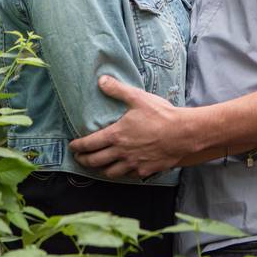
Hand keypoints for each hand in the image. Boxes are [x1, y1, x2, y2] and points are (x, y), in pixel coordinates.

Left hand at [69, 75, 191, 178]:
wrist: (183, 134)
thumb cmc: (161, 115)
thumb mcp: (138, 98)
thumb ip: (117, 90)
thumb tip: (101, 80)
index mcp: (116, 135)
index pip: (89, 144)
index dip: (78, 146)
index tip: (72, 146)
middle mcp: (121, 153)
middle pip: (95, 162)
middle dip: (84, 160)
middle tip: (79, 158)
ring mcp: (133, 164)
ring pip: (110, 173)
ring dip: (101, 169)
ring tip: (98, 166)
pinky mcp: (145, 171)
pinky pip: (128, 176)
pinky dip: (121, 173)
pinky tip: (122, 169)